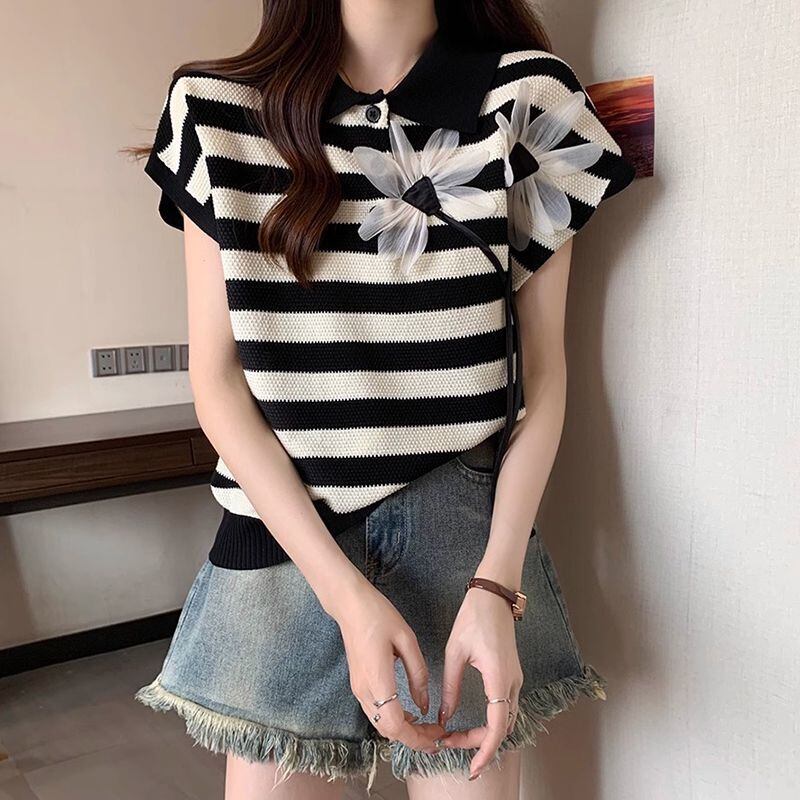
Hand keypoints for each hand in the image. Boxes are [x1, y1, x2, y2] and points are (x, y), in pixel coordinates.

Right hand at [331, 578, 444, 752]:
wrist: (349, 604)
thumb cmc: (378, 615)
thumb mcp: (406, 639)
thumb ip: (418, 673)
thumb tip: (424, 705)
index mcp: (377, 680)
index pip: (396, 725)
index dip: (418, 738)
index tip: (438, 736)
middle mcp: (364, 690)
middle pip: (388, 731)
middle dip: (414, 739)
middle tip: (437, 736)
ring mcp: (358, 688)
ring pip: (380, 724)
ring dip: (404, 731)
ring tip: (427, 728)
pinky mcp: (358, 684)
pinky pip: (376, 712)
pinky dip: (394, 720)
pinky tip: (410, 714)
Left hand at [437, 583, 522, 778]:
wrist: (494, 595)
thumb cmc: (474, 617)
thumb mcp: (455, 652)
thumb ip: (451, 687)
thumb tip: (444, 716)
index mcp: (499, 678)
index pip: (498, 727)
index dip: (485, 750)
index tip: (473, 767)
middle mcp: (512, 682)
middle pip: (502, 728)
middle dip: (479, 743)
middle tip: (450, 744)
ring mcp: (515, 679)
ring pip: (506, 719)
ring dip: (485, 733)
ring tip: (457, 736)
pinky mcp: (511, 674)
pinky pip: (506, 707)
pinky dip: (491, 721)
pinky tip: (473, 723)